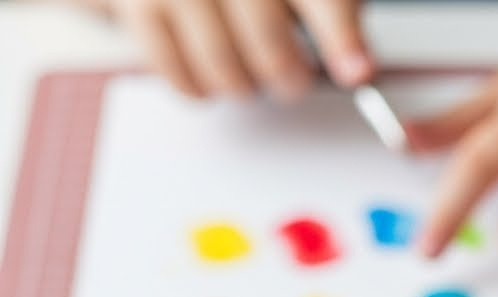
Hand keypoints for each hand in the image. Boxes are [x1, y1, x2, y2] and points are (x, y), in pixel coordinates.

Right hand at [107, 0, 372, 98]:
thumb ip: (328, 11)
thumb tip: (357, 66)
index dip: (340, 35)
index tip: (357, 71)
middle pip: (266, 37)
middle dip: (287, 75)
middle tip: (293, 81)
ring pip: (221, 63)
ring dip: (242, 86)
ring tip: (247, 76)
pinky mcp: (140, 5)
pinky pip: (174, 68)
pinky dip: (198, 87)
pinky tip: (210, 78)